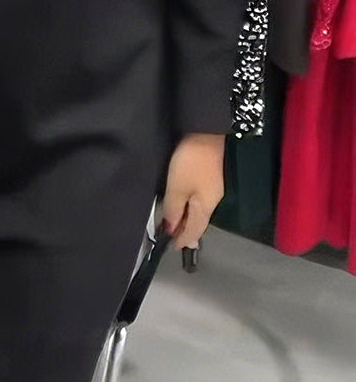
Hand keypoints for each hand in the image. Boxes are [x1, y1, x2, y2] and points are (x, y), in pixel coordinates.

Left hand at [160, 133, 224, 250]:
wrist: (205, 134)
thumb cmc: (190, 163)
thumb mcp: (177, 188)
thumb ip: (174, 210)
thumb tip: (171, 230)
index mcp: (206, 207)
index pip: (194, 231)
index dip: (182, 240)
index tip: (170, 247)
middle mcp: (212, 201)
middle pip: (198, 223)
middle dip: (185, 232)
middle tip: (169, 239)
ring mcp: (212, 190)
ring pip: (198, 212)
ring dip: (186, 221)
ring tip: (172, 226)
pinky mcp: (209, 179)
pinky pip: (198, 202)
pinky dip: (188, 209)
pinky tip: (181, 207)